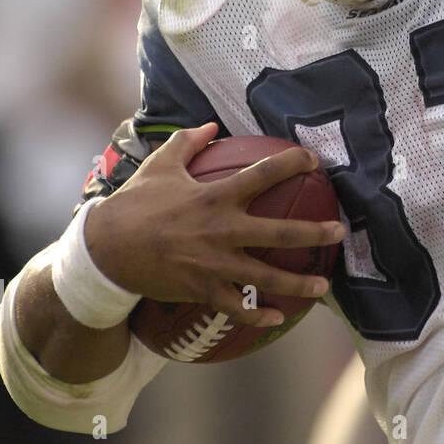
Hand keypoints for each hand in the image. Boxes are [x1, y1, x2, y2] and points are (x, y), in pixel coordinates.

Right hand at [84, 123, 343, 326]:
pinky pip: (237, 307)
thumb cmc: (134, 205)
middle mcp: (221, 230)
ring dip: (298, 283)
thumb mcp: (160, 167)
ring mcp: (213, 264)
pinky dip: (259, 316)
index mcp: (215, 196)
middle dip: (314, 233)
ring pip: (266, 278)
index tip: (314, 161)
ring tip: (324, 286)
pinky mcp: (202, 290)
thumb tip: (210, 125)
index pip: (263, 174)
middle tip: (339, 232)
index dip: (292, 164)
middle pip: (279, 232)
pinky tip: (280, 318)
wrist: (104, 250)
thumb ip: (187, 143)